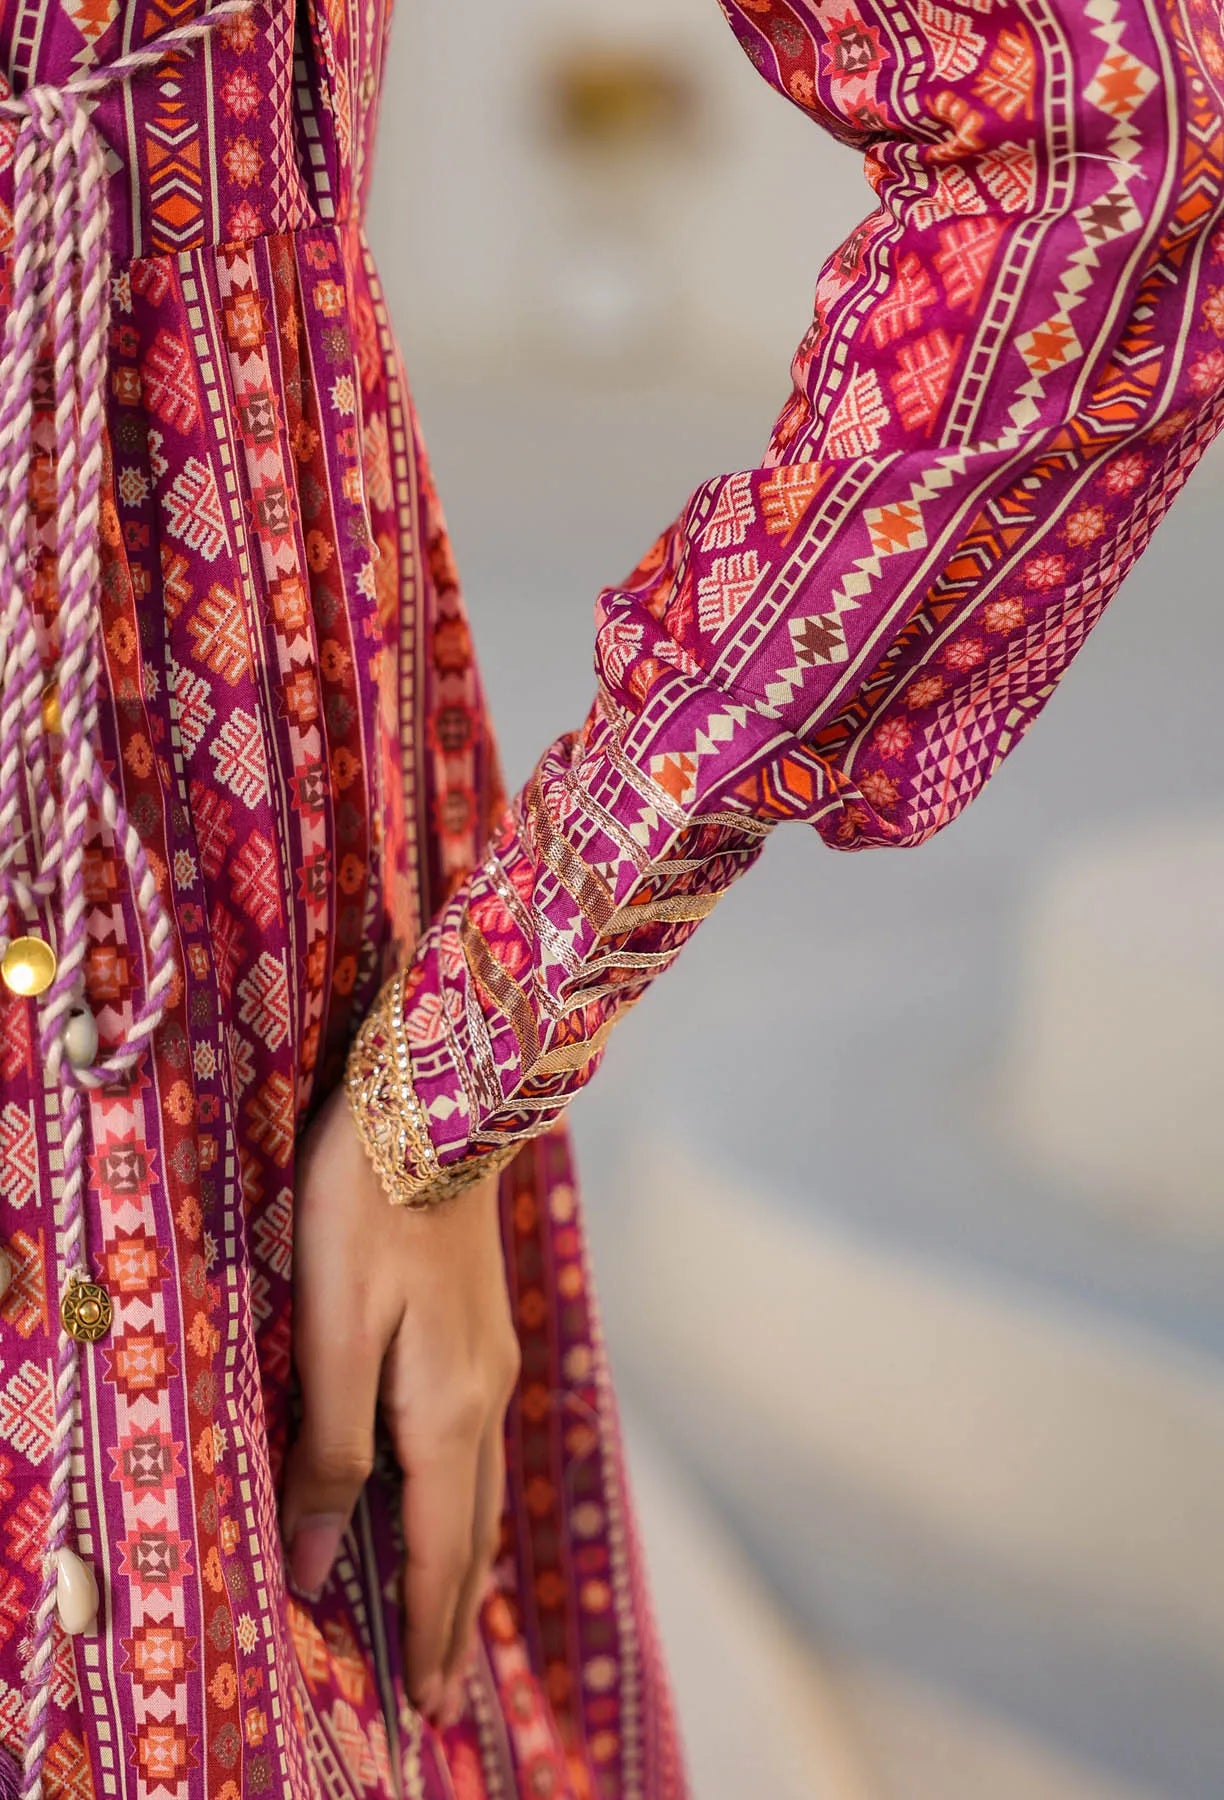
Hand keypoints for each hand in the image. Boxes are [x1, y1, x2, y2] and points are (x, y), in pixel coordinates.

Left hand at [282, 1085, 519, 1726]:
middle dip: (455, 1615)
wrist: (437, 1105)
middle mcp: (484, 1395)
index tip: (422, 1706)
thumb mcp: (330, 1329)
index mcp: (446, 1410)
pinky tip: (452, 1496)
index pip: (439, 1549)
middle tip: (439, 1689)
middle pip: (474, 1531)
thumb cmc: (367, 1209)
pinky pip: (480, 1444)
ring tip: (450, 1615)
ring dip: (465, 1561)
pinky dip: (466, 1501)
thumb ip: (329, 1446)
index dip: (426, 1629)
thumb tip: (321, 1559)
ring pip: (483, 1487)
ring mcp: (490, 1358)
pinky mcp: (481, 1327)